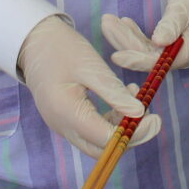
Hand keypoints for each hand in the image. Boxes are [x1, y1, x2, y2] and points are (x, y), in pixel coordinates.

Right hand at [16, 17, 160, 157]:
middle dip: (131, 137)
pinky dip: (110, 120)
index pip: (107, 138)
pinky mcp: (65, 119)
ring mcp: (62, 125)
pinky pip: (90, 130)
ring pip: (97, 141)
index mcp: (67, 113)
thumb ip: (114, 92)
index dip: (135, 133)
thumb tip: (140, 114)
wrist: (33, 40)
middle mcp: (62, 126)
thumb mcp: (91, 66)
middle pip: (102, 148)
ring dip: (121, 127)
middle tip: (153, 119)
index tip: (155, 119)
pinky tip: (122, 99)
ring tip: (137, 97)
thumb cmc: (60, 48)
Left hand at [101, 0, 188, 70]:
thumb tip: (158, 42)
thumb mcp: (186, 5)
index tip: (117, 56)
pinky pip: (149, 44)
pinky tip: (122, 23)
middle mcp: (186, 54)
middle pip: (151, 56)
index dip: (139, 60)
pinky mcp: (170, 44)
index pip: (164, 62)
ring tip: (107, 21)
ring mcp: (178, 50)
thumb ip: (173, 24)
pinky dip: (134, 34)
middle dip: (126, 42)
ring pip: (147, 50)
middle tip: (106, 24)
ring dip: (125, 36)